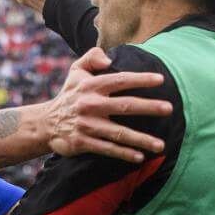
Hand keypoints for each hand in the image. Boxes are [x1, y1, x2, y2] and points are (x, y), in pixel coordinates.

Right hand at [44, 48, 173, 162]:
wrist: (45, 124)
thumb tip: (109, 58)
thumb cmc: (69, 96)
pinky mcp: (83, 143)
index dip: (140, 79)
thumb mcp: (75, 71)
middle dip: (148, 107)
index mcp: (91, 86)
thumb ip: (92, 57)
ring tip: (160, 144)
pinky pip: (108, 149)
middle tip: (169, 108)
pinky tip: (140, 157)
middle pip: (124, 106)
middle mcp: (90, 105)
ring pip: (119, 133)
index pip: (120, 80)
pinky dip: (124, 153)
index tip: (160, 80)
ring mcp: (87, 126)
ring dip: (141, 139)